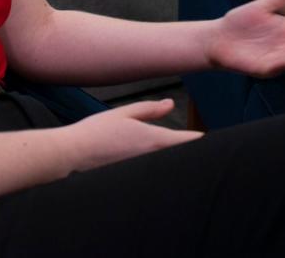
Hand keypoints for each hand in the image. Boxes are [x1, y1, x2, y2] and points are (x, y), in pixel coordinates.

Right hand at [63, 100, 201, 173]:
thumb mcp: (123, 113)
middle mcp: (153, 159)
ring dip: (175, 161)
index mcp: (153, 140)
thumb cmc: (96, 132)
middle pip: (182, 157)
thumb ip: (150, 109)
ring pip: (169, 167)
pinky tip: (153, 164)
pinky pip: (156, 175)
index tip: (212, 140)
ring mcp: (145, 172)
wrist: (73, 155)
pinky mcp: (135, 180)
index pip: (189, 142)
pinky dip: (160, 169)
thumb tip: (170, 104)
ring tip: (180, 155)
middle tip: (200, 147)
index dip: (204, 141)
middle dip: (192, 153)